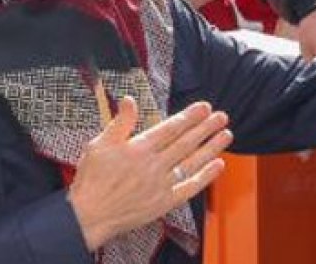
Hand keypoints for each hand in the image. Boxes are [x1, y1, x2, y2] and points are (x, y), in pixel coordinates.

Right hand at [68, 98, 231, 251]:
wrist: (89, 215)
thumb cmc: (92, 180)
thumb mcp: (99, 144)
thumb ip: (120, 122)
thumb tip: (129, 100)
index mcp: (138, 148)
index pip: (171, 128)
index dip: (190, 116)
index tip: (204, 107)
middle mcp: (153, 165)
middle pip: (186, 143)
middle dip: (205, 128)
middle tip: (221, 117)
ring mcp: (161, 184)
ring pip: (192, 162)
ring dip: (211, 148)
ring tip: (226, 135)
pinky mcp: (164, 202)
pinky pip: (190, 188)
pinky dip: (205, 177)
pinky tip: (218, 165)